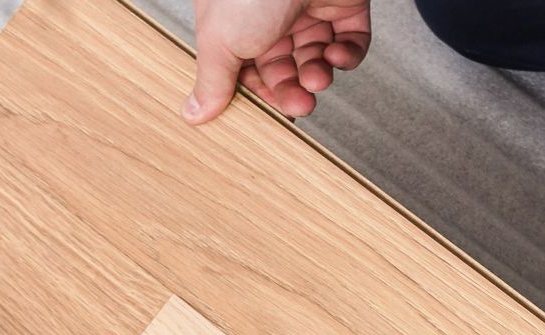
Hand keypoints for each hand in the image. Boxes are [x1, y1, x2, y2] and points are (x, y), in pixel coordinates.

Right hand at [185, 0, 370, 121]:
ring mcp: (307, 9)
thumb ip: (212, 78)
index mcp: (236, 23)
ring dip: (319, 77)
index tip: (269, 114)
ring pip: (317, 59)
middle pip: (285, 69)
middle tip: (300, 104)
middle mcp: (270, 16)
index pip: (248, 70)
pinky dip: (348, 57)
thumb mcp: (220, 39)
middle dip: (293, 92)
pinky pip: (350, 42)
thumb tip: (194, 112)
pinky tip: (337, 57)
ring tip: (318, 78)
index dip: (260, 94)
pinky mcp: (342, 6)